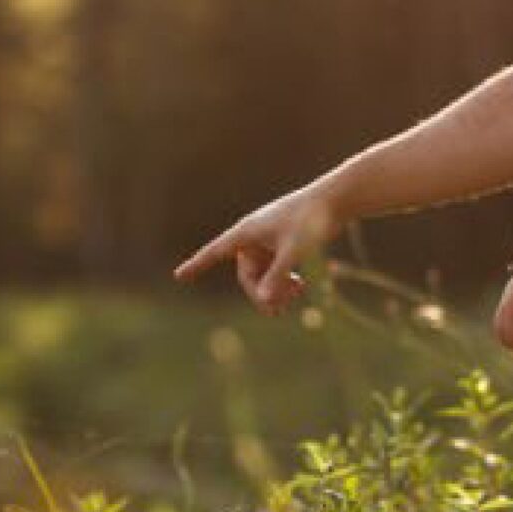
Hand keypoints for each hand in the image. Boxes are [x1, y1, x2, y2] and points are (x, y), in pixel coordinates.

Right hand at [172, 183, 341, 314]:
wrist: (334, 200)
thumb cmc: (311, 221)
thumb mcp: (293, 251)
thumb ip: (278, 276)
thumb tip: (264, 301)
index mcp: (246, 232)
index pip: (215, 252)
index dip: (197, 265)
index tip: (178, 277)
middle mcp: (253, 236)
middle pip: (246, 275)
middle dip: (261, 293)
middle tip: (278, 311)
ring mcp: (267, 241)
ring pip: (262, 275)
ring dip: (275, 289)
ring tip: (295, 296)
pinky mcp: (282, 243)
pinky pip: (274, 269)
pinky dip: (283, 281)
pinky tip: (299, 287)